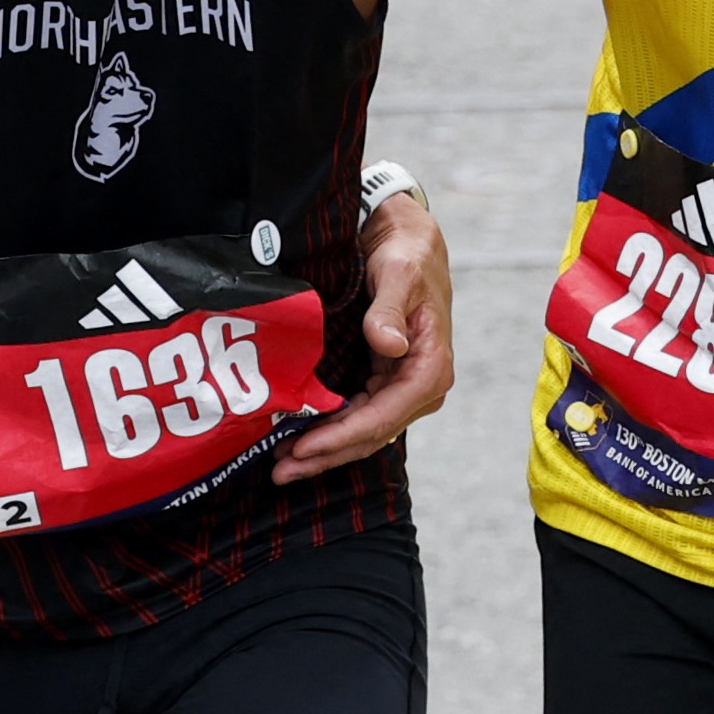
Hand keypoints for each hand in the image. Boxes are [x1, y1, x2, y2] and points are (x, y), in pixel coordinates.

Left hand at [285, 190, 450, 475]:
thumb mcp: (399, 275)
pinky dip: (329, 432)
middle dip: (326, 455)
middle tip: (282, 470)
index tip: (304, 446)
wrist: (409, 242)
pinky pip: (357, 417)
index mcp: (431, 368)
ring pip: (362, 433)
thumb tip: (391, 346)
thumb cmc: (408, 256)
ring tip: (282, 465)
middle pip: (371, 435)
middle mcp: (421, 388)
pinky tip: (298, 441)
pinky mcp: (385, 384)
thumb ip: (390, 310)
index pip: (384, 416)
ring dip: (324, 451)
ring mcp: (403, 390)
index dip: (343, 436)